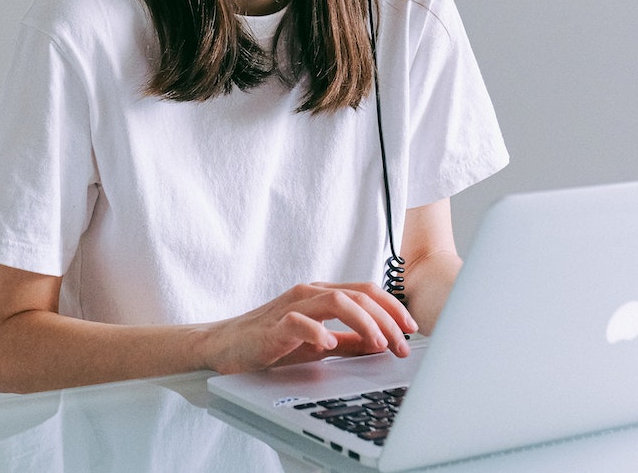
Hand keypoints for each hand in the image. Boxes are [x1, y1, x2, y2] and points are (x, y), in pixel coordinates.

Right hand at [198, 282, 417, 374]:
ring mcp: (291, 307)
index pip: (367, 291)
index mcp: (323, 295)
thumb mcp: (320, 345)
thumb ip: (350, 342)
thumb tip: (383, 344)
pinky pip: (299, 322)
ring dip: (364, 323)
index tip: (412, 330)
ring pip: (336, 301)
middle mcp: (310, 294)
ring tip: (379, 344)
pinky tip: (330, 346)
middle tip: (403, 345)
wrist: (224, 346)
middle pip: (359, 295)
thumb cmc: (271, 344)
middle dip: (387, 319)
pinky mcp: (273, 325)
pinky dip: (318, 332)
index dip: (394, 308)